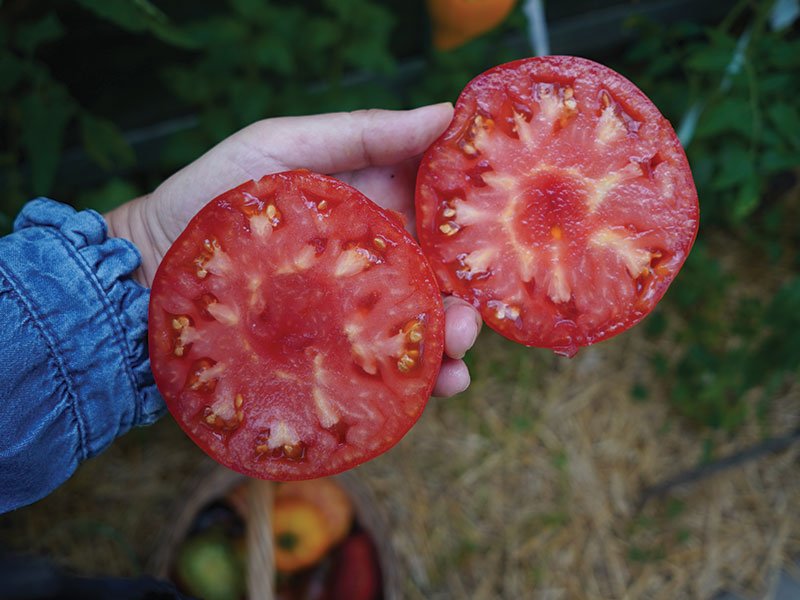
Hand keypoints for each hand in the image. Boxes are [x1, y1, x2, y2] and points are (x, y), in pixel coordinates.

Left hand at [106, 105, 481, 395]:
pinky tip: (442, 384)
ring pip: (423, 323)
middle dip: (468, 293)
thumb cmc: (210, 200)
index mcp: (367, 204)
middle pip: (439, 274)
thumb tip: (445, 113)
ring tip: (458, 356)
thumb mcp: (282, 144)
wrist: (147, 273)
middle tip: (473, 313)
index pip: (436, 209)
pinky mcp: (335, 353)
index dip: (472, 218)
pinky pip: (389, 365)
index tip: (500, 225)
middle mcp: (368, 259)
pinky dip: (425, 378)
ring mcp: (353, 309)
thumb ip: (363, 132)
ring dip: (453, 339)